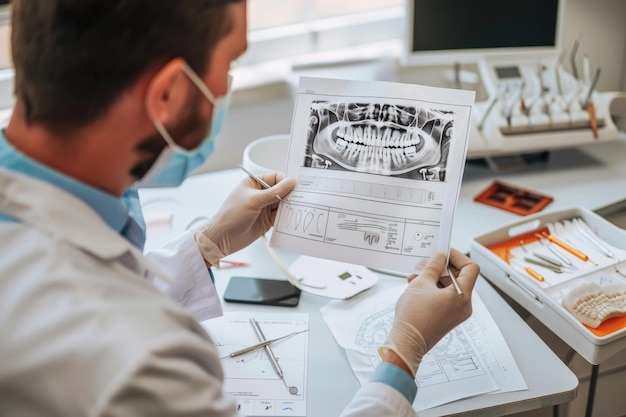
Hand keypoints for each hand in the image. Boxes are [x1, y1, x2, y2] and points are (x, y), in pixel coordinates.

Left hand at [193, 173, 295, 266]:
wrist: (222, 238)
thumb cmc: (231, 215)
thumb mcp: (254, 200)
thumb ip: (274, 192)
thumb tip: (291, 182)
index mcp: (254, 183)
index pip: (275, 177)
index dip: (285, 182)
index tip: (295, 187)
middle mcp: (260, 194)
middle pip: (281, 191)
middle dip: (290, 195)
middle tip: (301, 198)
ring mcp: (264, 208)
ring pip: (282, 204)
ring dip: (289, 207)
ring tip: (298, 209)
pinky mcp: (267, 221)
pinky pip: (280, 217)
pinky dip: (286, 217)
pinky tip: (291, 218)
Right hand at [379, 249, 478, 376]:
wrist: (406, 343)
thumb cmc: (413, 317)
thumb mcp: (421, 283)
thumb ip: (433, 266)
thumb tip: (439, 257)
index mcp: (462, 296)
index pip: (470, 268)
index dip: (457, 257)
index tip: (443, 253)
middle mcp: (464, 305)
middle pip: (460, 277)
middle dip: (441, 268)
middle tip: (425, 264)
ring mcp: (457, 313)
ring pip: (450, 286)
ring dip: (434, 278)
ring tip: (415, 277)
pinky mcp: (448, 317)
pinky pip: (446, 297)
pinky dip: (433, 289)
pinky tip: (417, 288)